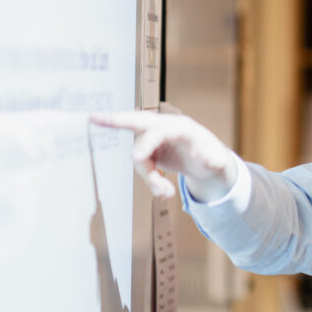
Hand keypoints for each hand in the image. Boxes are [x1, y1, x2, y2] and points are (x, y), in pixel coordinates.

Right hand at [89, 111, 236, 199]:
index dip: (147, 142)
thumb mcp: (217, 161)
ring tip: (167, 193)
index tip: (137, 158)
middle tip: (93, 118)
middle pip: (138, 121)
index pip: (159, 129)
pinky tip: (164, 190)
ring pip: (141, 156)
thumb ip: (213, 159)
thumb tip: (208, 157)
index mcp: (182, 126)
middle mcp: (166, 127)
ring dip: (149, 177)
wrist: (209, 164)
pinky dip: (150, 179)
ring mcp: (156, 138)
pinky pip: (142, 164)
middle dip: (116, 120)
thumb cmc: (212, 158)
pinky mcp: (151, 150)